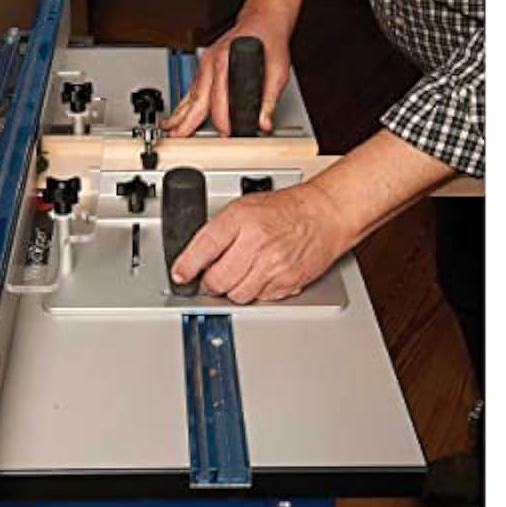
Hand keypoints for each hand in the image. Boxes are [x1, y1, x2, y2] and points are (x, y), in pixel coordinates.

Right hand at [161, 0, 312, 137]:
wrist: (262, 20)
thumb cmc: (268, 39)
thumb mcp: (277, 70)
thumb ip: (270, 98)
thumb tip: (264, 122)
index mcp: (225, 62)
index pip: (219, 100)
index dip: (222, 121)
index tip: (226, 133)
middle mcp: (211, 63)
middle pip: (197, 99)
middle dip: (187, 121)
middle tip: (179, 137)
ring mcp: (205, 63)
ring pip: (190, 94)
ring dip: (180, 114)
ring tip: (170, 129)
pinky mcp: (204, 65)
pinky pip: (192, 88)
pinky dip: (184, 103)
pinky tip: (178, 114)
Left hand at [169, 182, 351, 303]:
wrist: (325, 214)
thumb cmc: (286, 209)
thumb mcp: (244, 207)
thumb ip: (219, 230)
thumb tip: (195, 256)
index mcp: (241, 219)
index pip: (204, 248)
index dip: (187, 266)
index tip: (180, 275)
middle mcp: (257, 243)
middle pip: (218, 280)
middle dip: (210, 283)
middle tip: (211, 278)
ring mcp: (273, 265)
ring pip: (237, 295)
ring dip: (233, 290)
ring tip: (240, 275)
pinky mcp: (288, 282)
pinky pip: (260, 299)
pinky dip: (256, 293)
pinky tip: (261, 276)